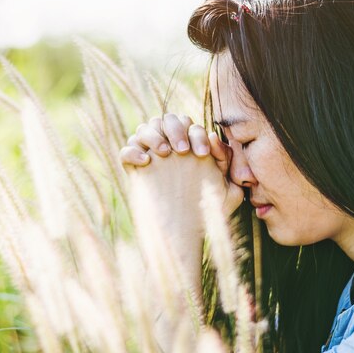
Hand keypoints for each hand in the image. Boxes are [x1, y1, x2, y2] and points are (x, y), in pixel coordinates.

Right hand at [120, 113, 243, 218]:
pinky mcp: (134, 170)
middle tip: (182, 151)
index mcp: (189, 145)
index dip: (197, 135)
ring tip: (164, 153)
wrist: (184, 232)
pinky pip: (126, 151)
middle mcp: (169, 147)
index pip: (190, 125)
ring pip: (144, 129)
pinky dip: (132, 152)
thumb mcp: (227, 188)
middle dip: (175, 130)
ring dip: (153, 135)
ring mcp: (150, 156)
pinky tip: (145, 162)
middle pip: (166, 120)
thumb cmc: (208, 211)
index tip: (202, 154)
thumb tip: (213, 136)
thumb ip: (225, 160)